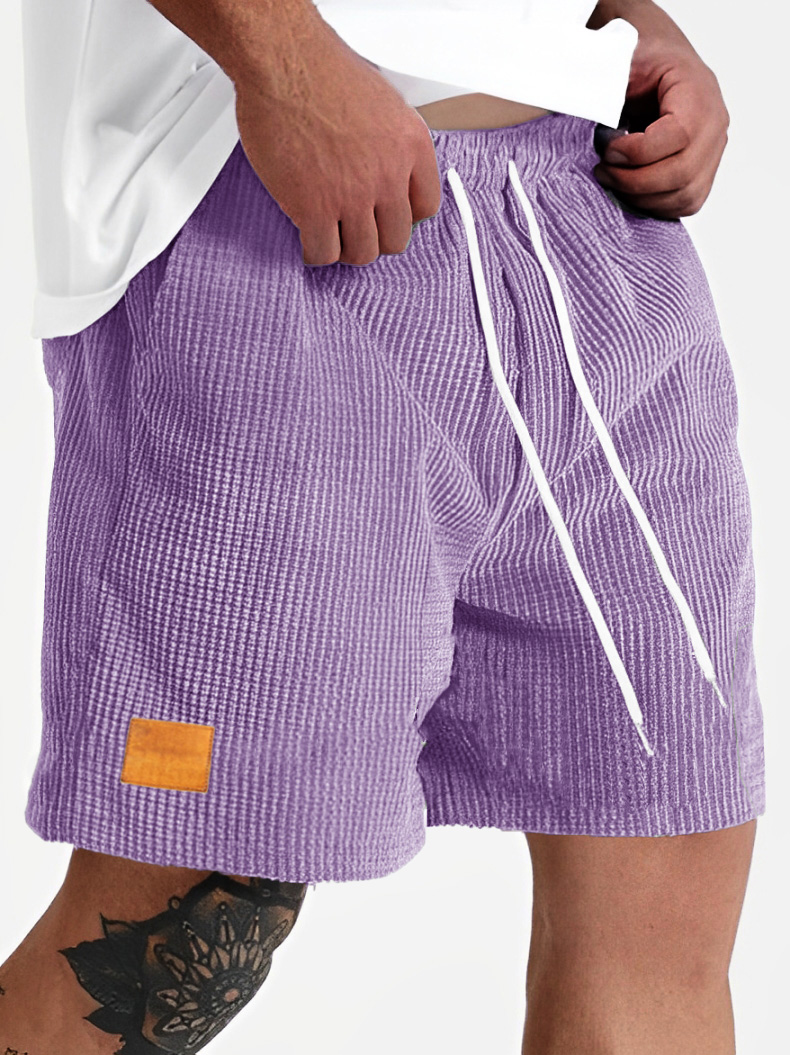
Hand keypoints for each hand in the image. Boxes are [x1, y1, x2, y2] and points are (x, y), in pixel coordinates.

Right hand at [233, 14, 440, 266]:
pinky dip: (315, 251)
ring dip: (345, 249)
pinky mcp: (315, 207)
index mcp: (412, 146)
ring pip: (361, 253)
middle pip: (395, 239)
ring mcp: (353, 195)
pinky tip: (308, 237)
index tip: (387, 216)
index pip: (426, 208)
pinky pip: (323, 252)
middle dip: (375, 238)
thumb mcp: (384, 103)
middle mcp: (389, 174)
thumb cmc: (324, 71)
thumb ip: (391, 143)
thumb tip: (386, 168)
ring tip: (331, 235)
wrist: (285, 61)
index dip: (404, 217)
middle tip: (356, 230)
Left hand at [593, 2, 729, 218]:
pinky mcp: (702, 174)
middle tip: (602, 171)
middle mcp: (714, 125)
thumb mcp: (624, 57)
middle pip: (682, 173)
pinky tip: (629, 189)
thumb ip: (609, 79)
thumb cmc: (643, 63)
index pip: (679, 136)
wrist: (661, 65)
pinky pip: (684, 203)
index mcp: (699, 92)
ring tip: (612, 178)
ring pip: (684, 195)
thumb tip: (585, 104)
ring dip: (641, 196)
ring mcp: (712, 153)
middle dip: (634, 181)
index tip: (606, 148)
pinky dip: (653, 204)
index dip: (637, 151)